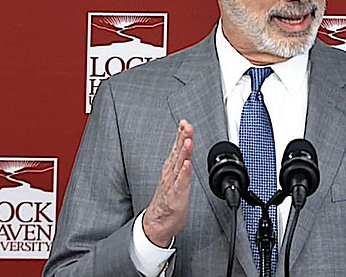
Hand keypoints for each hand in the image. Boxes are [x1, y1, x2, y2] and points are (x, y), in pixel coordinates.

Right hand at [142, 119, 193, 246]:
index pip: (177, 148)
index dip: (181, 135)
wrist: (158, 222)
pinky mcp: (176, 195)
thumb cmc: (168, 200)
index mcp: (171, 168)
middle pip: (178, 152)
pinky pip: (181, 182)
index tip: (185, 123)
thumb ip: (180, 163)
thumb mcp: (175, 177)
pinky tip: (187, 164)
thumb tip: (184, 149)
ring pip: (179, 164)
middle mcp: (171, 173)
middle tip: (187, 125)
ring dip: (184, 152)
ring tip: (187, 140)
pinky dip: (184, 173)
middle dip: (183, 138)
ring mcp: (173, 183)